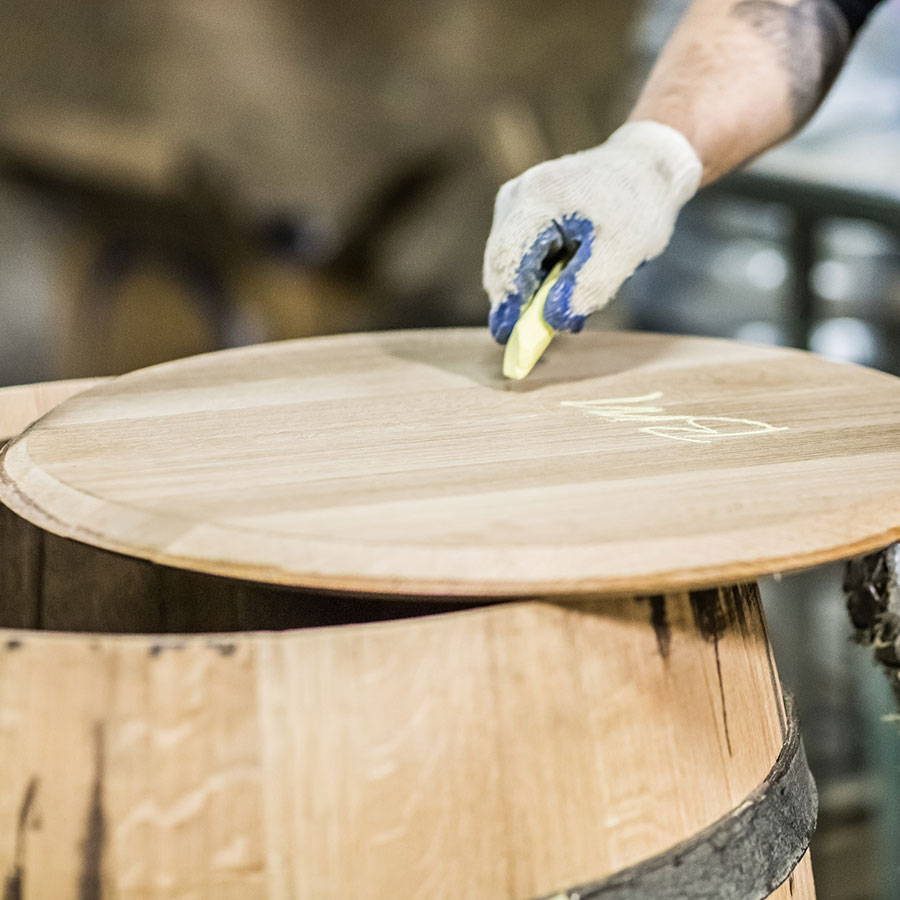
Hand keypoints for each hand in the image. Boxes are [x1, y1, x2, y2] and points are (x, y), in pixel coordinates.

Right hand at [483, 121, 701, 342]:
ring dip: (530, 291)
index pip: (507, 258)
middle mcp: (516, 196)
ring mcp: (516, 203)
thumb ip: (589, 287)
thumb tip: (553, 321)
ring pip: (509, 261)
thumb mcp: (623, 251)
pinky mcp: (523, 213)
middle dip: (518, 301)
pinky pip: (521, 254)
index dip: (506, 301)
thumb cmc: (638, 205)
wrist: (646, 165)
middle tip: (536, 335)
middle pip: (502, 262)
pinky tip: (564, 288)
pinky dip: (537, 277)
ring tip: (564, 306)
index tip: (507, 337)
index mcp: (537, 198)